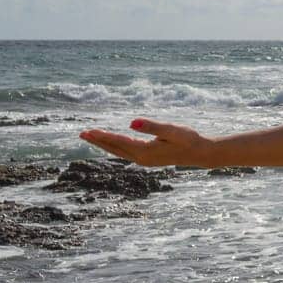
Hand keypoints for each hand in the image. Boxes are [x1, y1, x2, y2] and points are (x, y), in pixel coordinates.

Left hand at [79, 118, 210, 167]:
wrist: (200, 153)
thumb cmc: (188, 139)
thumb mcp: (171, 130)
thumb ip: (151, 126)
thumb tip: (131, 123)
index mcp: (145, 151)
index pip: (119, 142)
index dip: (103, 136)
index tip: (88, 131)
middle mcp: (141, 158)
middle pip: (114, 149)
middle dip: (98, 141)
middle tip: (82, 133)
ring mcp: (144, 160)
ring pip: (118, 151)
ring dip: (104, 144)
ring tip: (91, 137)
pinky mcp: (147, 159)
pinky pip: (125, 152)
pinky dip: (114, 146)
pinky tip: (111, 143)